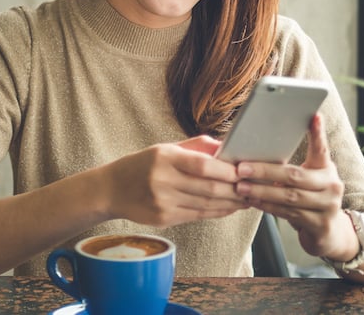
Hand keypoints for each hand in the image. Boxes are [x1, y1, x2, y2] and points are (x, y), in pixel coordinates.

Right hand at [105, 135, 248, 227]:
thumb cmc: (142, 165)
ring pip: (206, 204)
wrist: (111, 189)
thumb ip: (194, 146)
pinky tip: (228, 208)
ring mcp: (163, 201)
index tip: (244, 170)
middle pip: (208, 188)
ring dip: (231, 203)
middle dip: (235, 190)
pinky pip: (198, 216)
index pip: (202, 165)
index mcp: (164, 157)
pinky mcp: (164, 218)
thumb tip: (224, 146)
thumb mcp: (163, 148)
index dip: (227, 170)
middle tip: (252, 187)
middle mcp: (163, 180)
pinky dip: (217, 212)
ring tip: (246, 199)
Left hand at [234, 115, 349, 257]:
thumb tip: (258, 149)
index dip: (317, 133)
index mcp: (326, 169)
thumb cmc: (309, 197)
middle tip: (241, 168)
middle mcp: (332, 185)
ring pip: (289, 196)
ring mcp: (328, 206)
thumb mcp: (307, 179)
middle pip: (295, 175)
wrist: (328, 232)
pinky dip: (267, 206)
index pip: (321, 149)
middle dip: (265, 171)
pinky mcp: (320, 225)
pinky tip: (252, 201)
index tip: (313, 116)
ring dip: (261, 191)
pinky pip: (287, 213)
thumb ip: (291, 166)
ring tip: (240, 187)